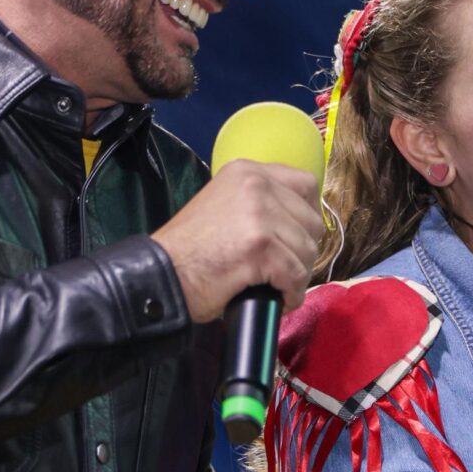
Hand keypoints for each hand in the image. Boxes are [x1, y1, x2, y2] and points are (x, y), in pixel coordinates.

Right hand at [151, 160, 324, 323]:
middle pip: (311, 221)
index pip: (305, 184)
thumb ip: (258, 203)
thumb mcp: (224, 206)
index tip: (295, 238)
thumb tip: (297, 223)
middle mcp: (256, 184)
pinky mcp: (261, 247)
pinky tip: (277, 299)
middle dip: (302, 251)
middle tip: (281, 271)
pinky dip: (291, 294)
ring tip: (274, 286)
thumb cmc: (189, 251)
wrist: (161, 275)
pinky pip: (295, 276)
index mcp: (248, 171)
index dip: (306, 216)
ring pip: (307, 250)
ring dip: (296, 276)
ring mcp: (260, 214)